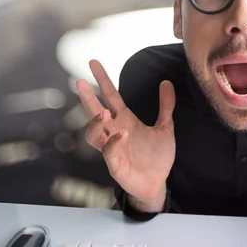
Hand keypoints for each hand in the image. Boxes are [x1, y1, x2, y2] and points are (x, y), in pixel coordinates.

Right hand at [76, 60, 175, 209]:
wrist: (158, 183)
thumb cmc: (157, 157)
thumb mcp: (165, 128)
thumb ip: (166, 106)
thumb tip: (167, 82)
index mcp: (125, 120)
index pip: (110, 96)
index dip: (102, 80)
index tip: (93, 63)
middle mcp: (114, 131)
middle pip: (95, 111)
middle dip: (87, 97)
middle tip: (79, 81)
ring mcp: (112, 148)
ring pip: (94, 133)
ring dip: (95, 123)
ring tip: (102, 113)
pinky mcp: (115, 164)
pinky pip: (109, 151)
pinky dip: (113, 143)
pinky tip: (123, 135)